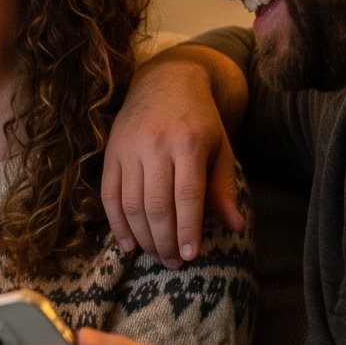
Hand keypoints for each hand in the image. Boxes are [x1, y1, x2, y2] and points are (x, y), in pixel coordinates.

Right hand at [104, 47, 243, 267]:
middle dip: (165, 241)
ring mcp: (129, 148)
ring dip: (143, 237)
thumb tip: (236, 226)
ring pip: (131, 204)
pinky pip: (109, 195)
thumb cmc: (200, 120)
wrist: (165, 80)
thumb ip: (223, 188)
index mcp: (189, 142)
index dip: (188, 230)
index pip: (188, 196)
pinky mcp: (111, 152)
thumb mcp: (220, 148)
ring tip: (156, 256)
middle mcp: (156, 144)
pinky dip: (116, 224)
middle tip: (174, 264)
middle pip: (157, 205)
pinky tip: (128, 245)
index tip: (191, 256)